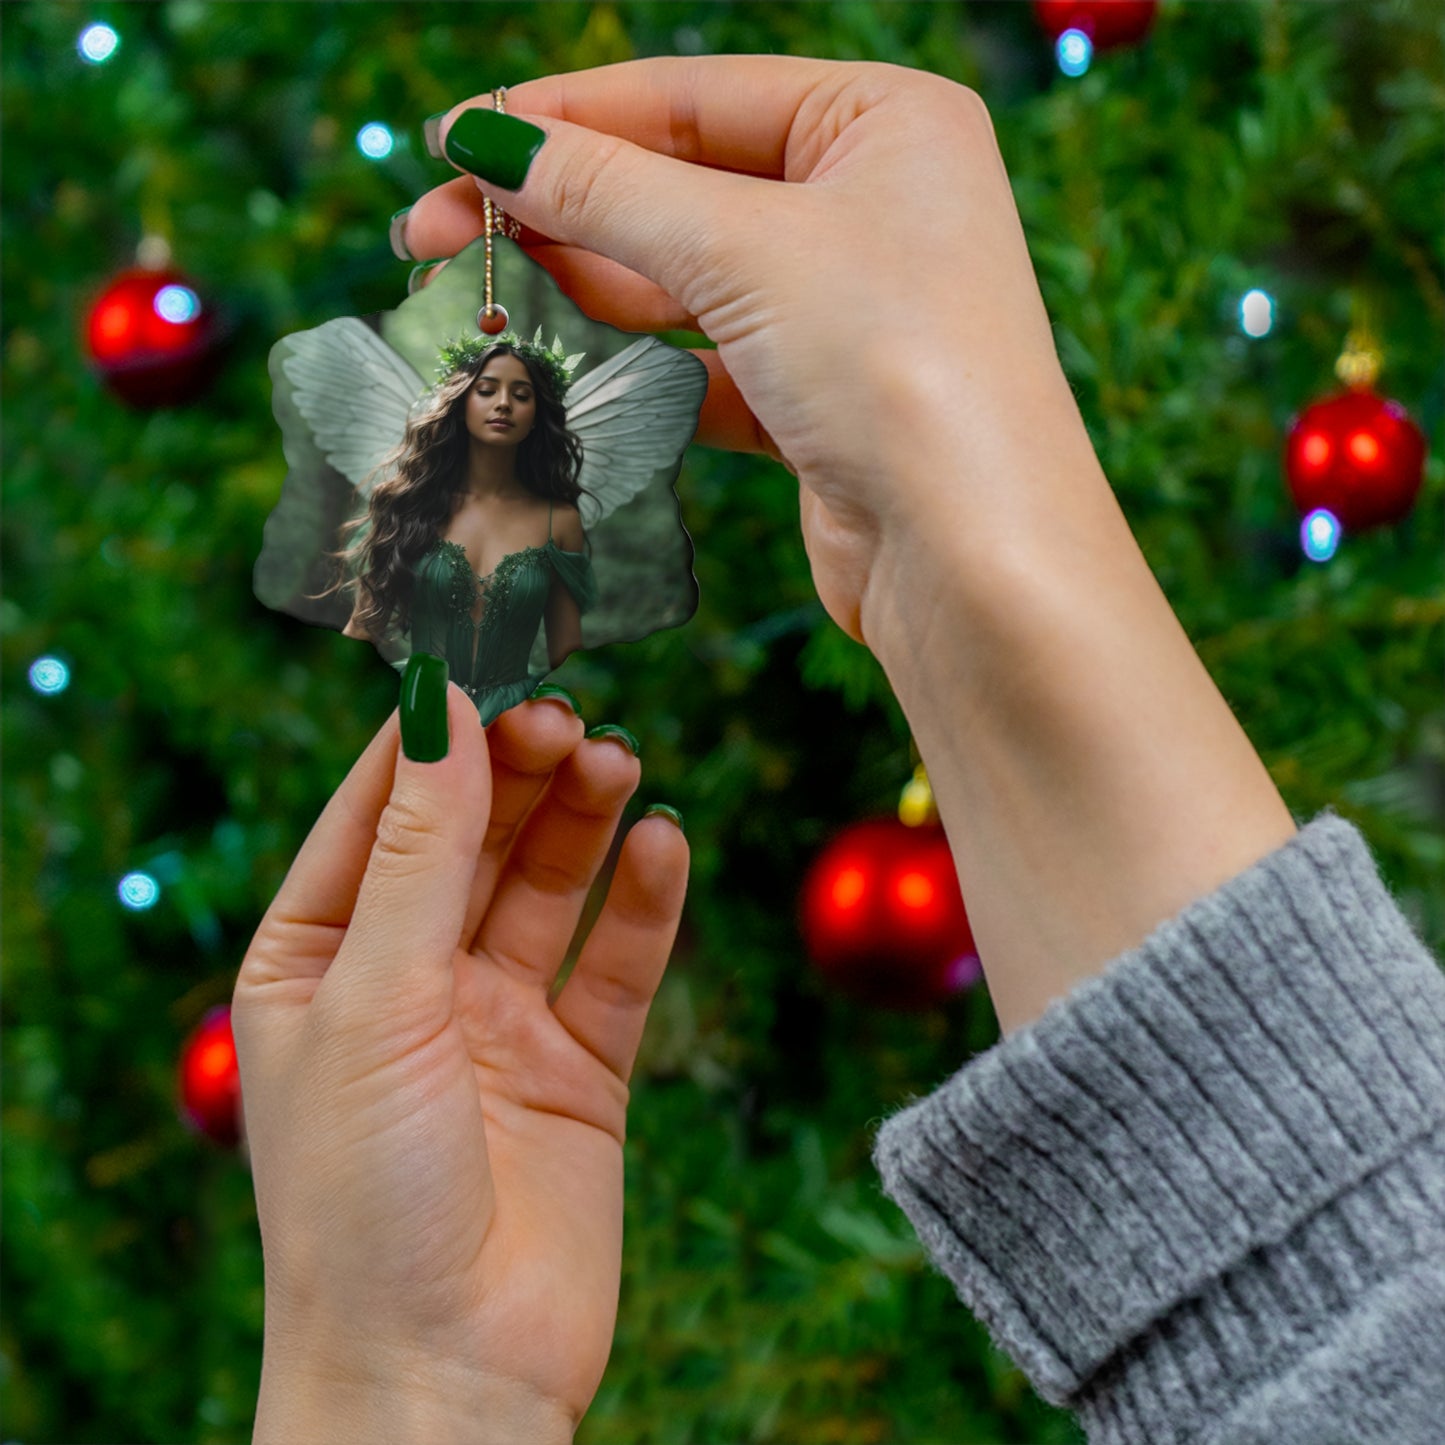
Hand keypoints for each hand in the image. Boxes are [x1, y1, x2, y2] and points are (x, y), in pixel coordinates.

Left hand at [232, 689, 686, 1440]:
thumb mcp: (373, 1000)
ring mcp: (497, 1022)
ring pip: (549, 886)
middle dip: (519, 770)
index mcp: (318, 959)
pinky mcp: (580, 1067)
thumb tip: (440, 707)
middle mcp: (408, 980)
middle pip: (473, 837)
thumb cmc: (362, 1199)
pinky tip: (665, 844)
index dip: (433, 734)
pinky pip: (617, 962)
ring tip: (621, 760)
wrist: (445, 1377)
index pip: (377, 810)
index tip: (489, 656)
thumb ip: (418, 853)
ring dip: (584, 819)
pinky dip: (644, 902)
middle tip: (570, 714)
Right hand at [401, 57, 1088, 644]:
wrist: (972, 558)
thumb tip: (487, 141)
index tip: (451, 141)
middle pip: (679, 186)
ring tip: (477, 291)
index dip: (561, 117)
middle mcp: (871, 203)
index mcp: (882, 121)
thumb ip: (609, 191)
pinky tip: (560, 361)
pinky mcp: (820, 399)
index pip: (689, 97)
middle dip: (556, 208)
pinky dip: (637, 364)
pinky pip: (706, 360)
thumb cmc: (896, 367)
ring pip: (686, 278)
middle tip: (429, 232)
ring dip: (583, 285)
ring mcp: (846, 306)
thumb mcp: (743, 249)